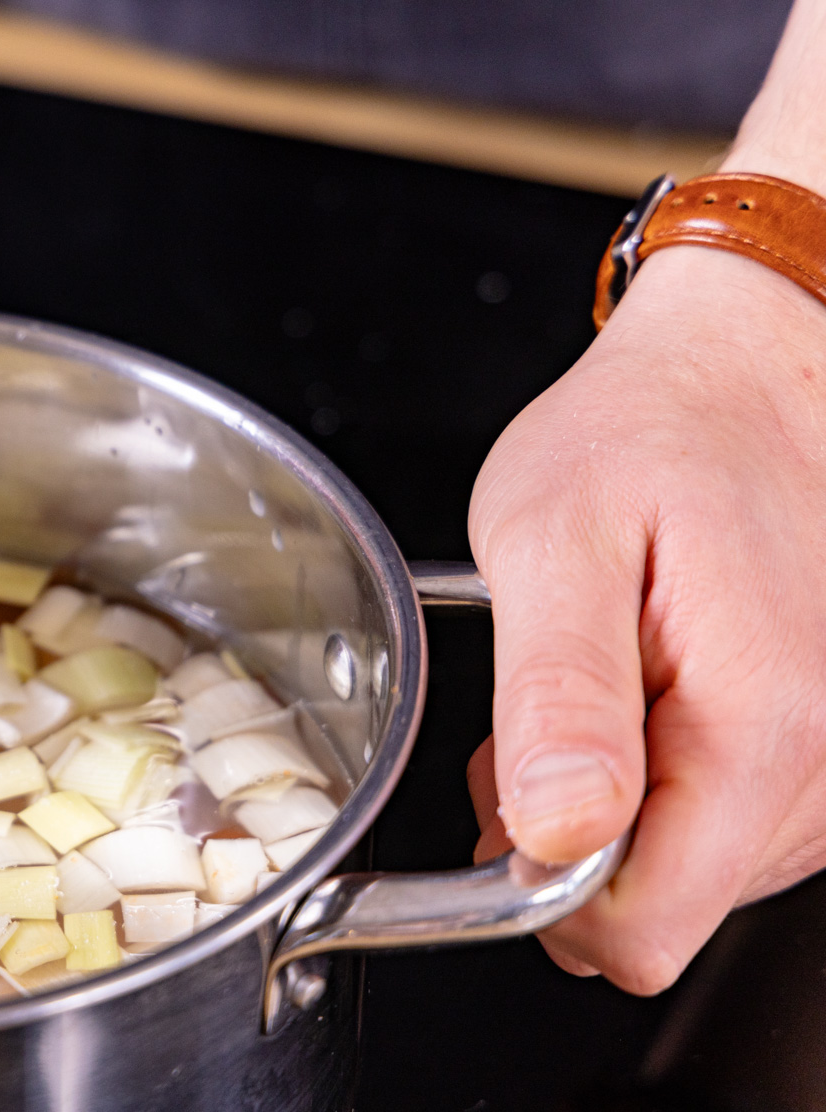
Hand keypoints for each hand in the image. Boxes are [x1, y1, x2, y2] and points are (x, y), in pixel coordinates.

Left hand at [466, 243, 825, 991]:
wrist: (744, 368)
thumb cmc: (648, 432)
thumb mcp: (555, 538)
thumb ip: (558, 694)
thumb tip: (558, 831)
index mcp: (758, 725)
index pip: (645, 931)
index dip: (545, 893)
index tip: (505, 802)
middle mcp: (822, 760)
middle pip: (666, 907)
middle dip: (571, 840)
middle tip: (534, 716)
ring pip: (694, 870)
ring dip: (612, 805)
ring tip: (585, 681)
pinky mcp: (818, 740)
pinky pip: (728, 818)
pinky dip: (658, 774)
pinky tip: (632, 688)